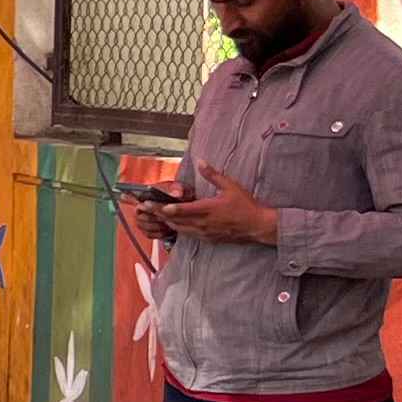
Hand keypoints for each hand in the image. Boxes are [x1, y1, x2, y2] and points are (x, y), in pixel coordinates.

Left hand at [156, 175, 277, 246]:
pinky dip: (177, 229)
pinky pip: (188, 235)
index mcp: (206, 209)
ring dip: (165, 222)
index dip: (161, 208)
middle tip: (144, 209)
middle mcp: (203, 223)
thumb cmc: (246, 206)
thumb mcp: (230, 186)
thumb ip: (213, 175)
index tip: (148, 204)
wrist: (258, 226)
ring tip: (153, 215)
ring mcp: (205, 233)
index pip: (179, 210)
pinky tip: (172, 225)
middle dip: (157, 214)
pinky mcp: (208, 239)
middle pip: (174, 220)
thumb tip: (200, 162)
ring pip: (179, 229)